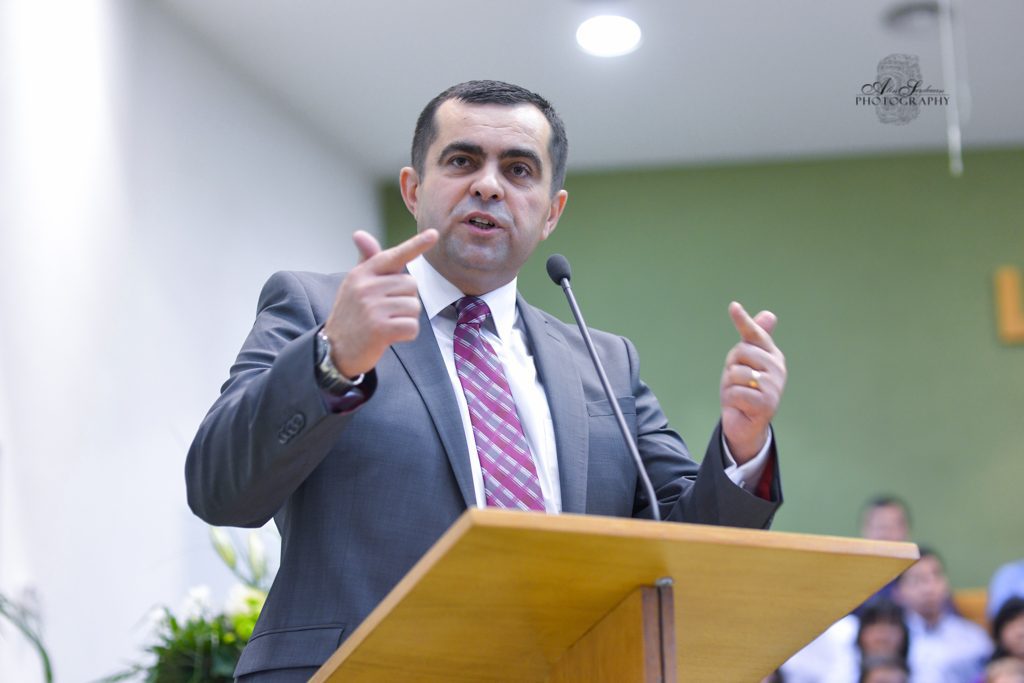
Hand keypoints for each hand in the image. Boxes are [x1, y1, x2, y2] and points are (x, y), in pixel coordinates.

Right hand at [323, 229, 437, 376]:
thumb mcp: (355, 285)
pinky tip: (390, 337)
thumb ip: (366, 262)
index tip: (434, 234)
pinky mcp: (380, 328)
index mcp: (362, 274)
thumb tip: (359, 233)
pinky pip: (412, 326)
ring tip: (386, 324)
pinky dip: (407, 334)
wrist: (334, 350)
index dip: (416, 244)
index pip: (393, 256)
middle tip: (386, 312)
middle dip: (406, 300)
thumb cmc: (351, 315)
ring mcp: (372, 308)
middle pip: (412, 285)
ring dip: (406, 319)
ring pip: (414, 307)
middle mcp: (366, 287)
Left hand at [719, 301, 786, 462]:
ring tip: (739, 394)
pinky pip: (736, 392)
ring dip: (730, 386)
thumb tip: (769, 314)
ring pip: (736, 373)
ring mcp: (774, 386)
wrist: (745, 423)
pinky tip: (741, 406)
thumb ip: (753, 340)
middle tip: (738, 381)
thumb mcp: (744, 363)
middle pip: (740, 352)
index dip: (744, 321)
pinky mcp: (767, 404)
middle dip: (731, 367)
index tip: (733, 306)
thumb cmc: (743, 389)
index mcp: (772, 355)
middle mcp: (777, 368)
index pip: (756, 334)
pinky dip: (732, 401)